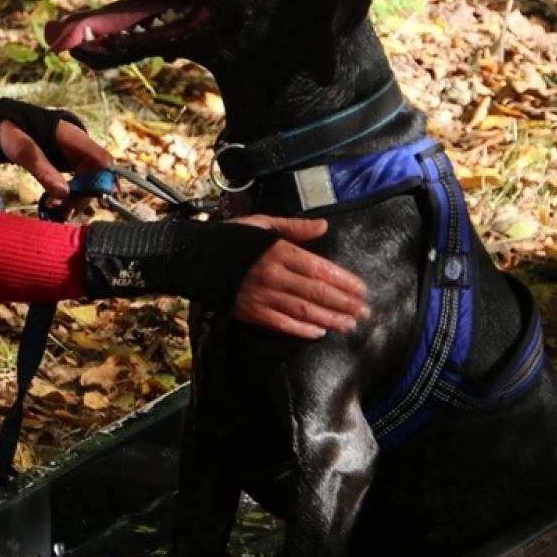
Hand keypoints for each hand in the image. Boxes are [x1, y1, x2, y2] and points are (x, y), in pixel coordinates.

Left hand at [0, 118, 112, 200]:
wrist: (6, 125)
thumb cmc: (14, 132)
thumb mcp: (22, 149)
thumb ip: (42, 169)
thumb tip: (63, 192)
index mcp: (73, 138)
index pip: (101, 159)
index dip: (107, 180)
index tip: (104, 201)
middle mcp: (79, 148)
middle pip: (95, 176)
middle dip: (83, 197)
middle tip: (65, 211)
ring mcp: (75, 158)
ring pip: (86, 184)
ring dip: (75, 201)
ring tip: (57, 212)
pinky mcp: (69, 167)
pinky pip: (77, 185)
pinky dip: (70, 198)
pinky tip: (60, 210)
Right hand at [228, 215, 369, 338]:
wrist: (194, 257)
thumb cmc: (231, 238)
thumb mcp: (262, 224)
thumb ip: (294, 228)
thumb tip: (324, 226)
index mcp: (278, 252)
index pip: (318, 268)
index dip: (342, 281)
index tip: (361, 289)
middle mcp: (273, 275)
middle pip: (315, 292)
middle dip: (342, 304)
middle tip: (363, 313)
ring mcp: (261, 296)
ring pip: (302, 310)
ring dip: (328, 319)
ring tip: (348, 325)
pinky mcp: (250, 312)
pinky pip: (280, 323)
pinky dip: (300, 329)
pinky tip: (318, 333)